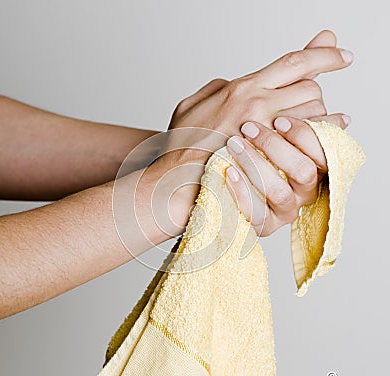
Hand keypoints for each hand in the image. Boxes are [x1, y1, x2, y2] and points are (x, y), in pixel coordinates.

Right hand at [146, 31, 351, 235]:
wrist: (178, 177)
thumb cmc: (182, 145)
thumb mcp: (191, 104)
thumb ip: (216, 88)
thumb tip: (233, 83)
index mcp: (241, 89)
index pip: (293, 62)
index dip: (323, 55)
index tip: (340, 54)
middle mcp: (258, 105)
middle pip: (311, 88)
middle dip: (314, 94)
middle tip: (306, 105)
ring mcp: (267, 133)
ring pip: (315, 114)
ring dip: (318, 117)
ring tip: (312, 125)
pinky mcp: (272, 158)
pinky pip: (310, 142)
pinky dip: (319, 138)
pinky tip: (318, 140)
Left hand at [225, 114, 348, 235]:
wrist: (227, 180)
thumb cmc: (257, 154)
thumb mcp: (281, 138)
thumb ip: (308, 127)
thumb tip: (343, 119)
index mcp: (316, 170)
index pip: (323, 154)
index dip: (303, 135)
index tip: (278, 120)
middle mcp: (305, 193)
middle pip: (303, 171)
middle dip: (274, 146)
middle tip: (248, 128)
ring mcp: (286, 211)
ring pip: (280, 192)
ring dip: (256, 164)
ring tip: (235, 144)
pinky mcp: (265, 225)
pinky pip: (257, 212)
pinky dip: (243, 190)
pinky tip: (230, 172)